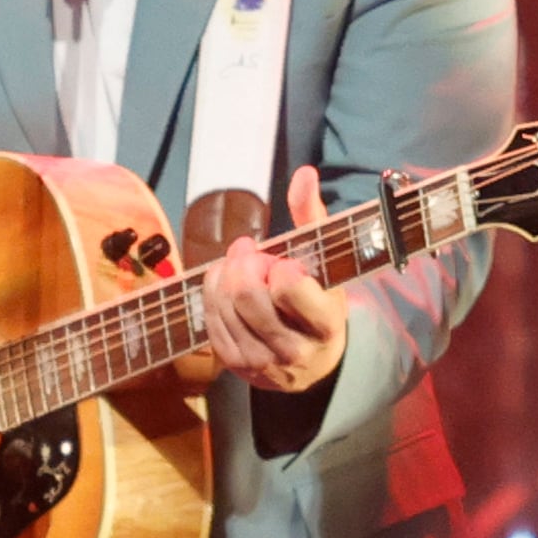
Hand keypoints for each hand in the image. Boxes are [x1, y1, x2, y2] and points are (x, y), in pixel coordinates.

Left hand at [192, 164, 351, 395]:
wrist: (313, 362)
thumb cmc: (319, 301)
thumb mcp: (326, 262)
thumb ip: (313, 217)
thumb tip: (304, 173)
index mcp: (325, 322)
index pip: (287, 286)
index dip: (277, 265)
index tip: (282, 261)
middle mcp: (294, 348)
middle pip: (246, 295)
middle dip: (243, 263)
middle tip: (251, 253)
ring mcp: (261, 360)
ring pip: (224, 306)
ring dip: (225, 274)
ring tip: (239, 265)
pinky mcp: (235, 364)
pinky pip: (210, 319)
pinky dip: (212, 292)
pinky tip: (224, 283)